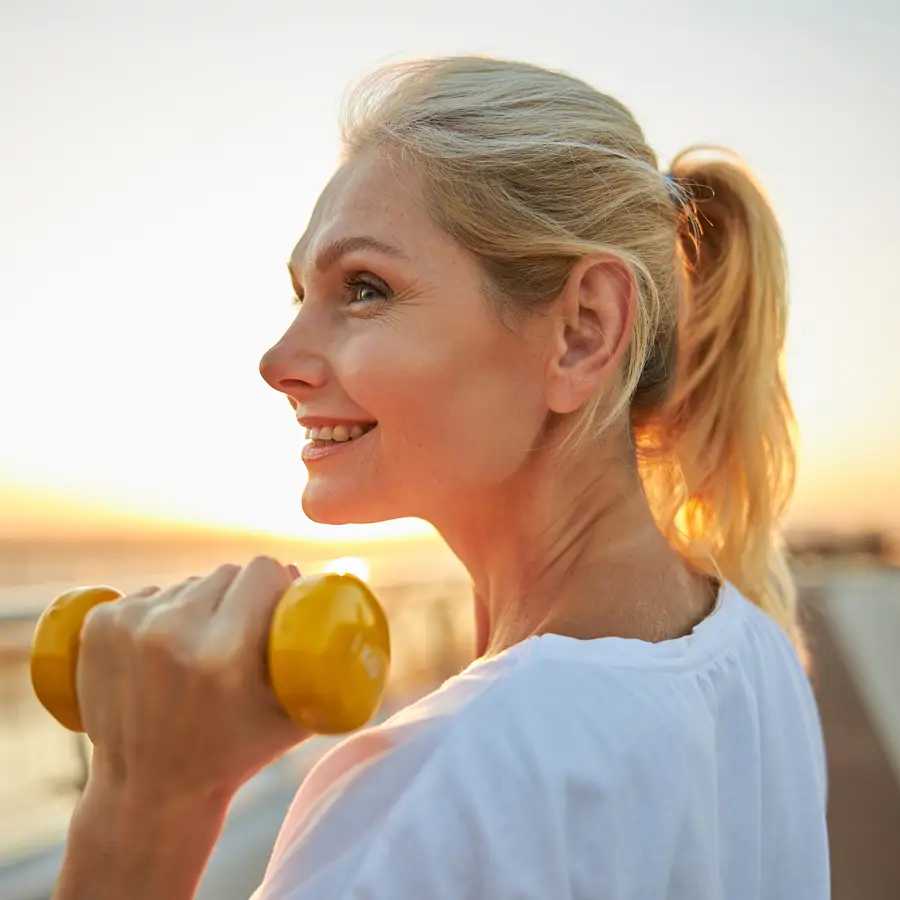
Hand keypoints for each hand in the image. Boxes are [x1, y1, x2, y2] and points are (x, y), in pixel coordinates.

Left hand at [76, 556, 307, 805]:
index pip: (262, 569)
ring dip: (201, 606)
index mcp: (224, 655)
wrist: (148, 791)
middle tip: (239, 635)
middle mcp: (172, 633)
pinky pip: (152, 593)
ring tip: (198, 653)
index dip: (276, 583)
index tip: (276, 604)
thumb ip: (318, 653)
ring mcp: (130, 627)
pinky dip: (163, 613)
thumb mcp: (295, 713)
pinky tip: (163, 652)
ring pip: (189, 583)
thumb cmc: (235, 752)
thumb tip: (309, 577)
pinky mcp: (99, 624)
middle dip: (240, 596)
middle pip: (226, 572)